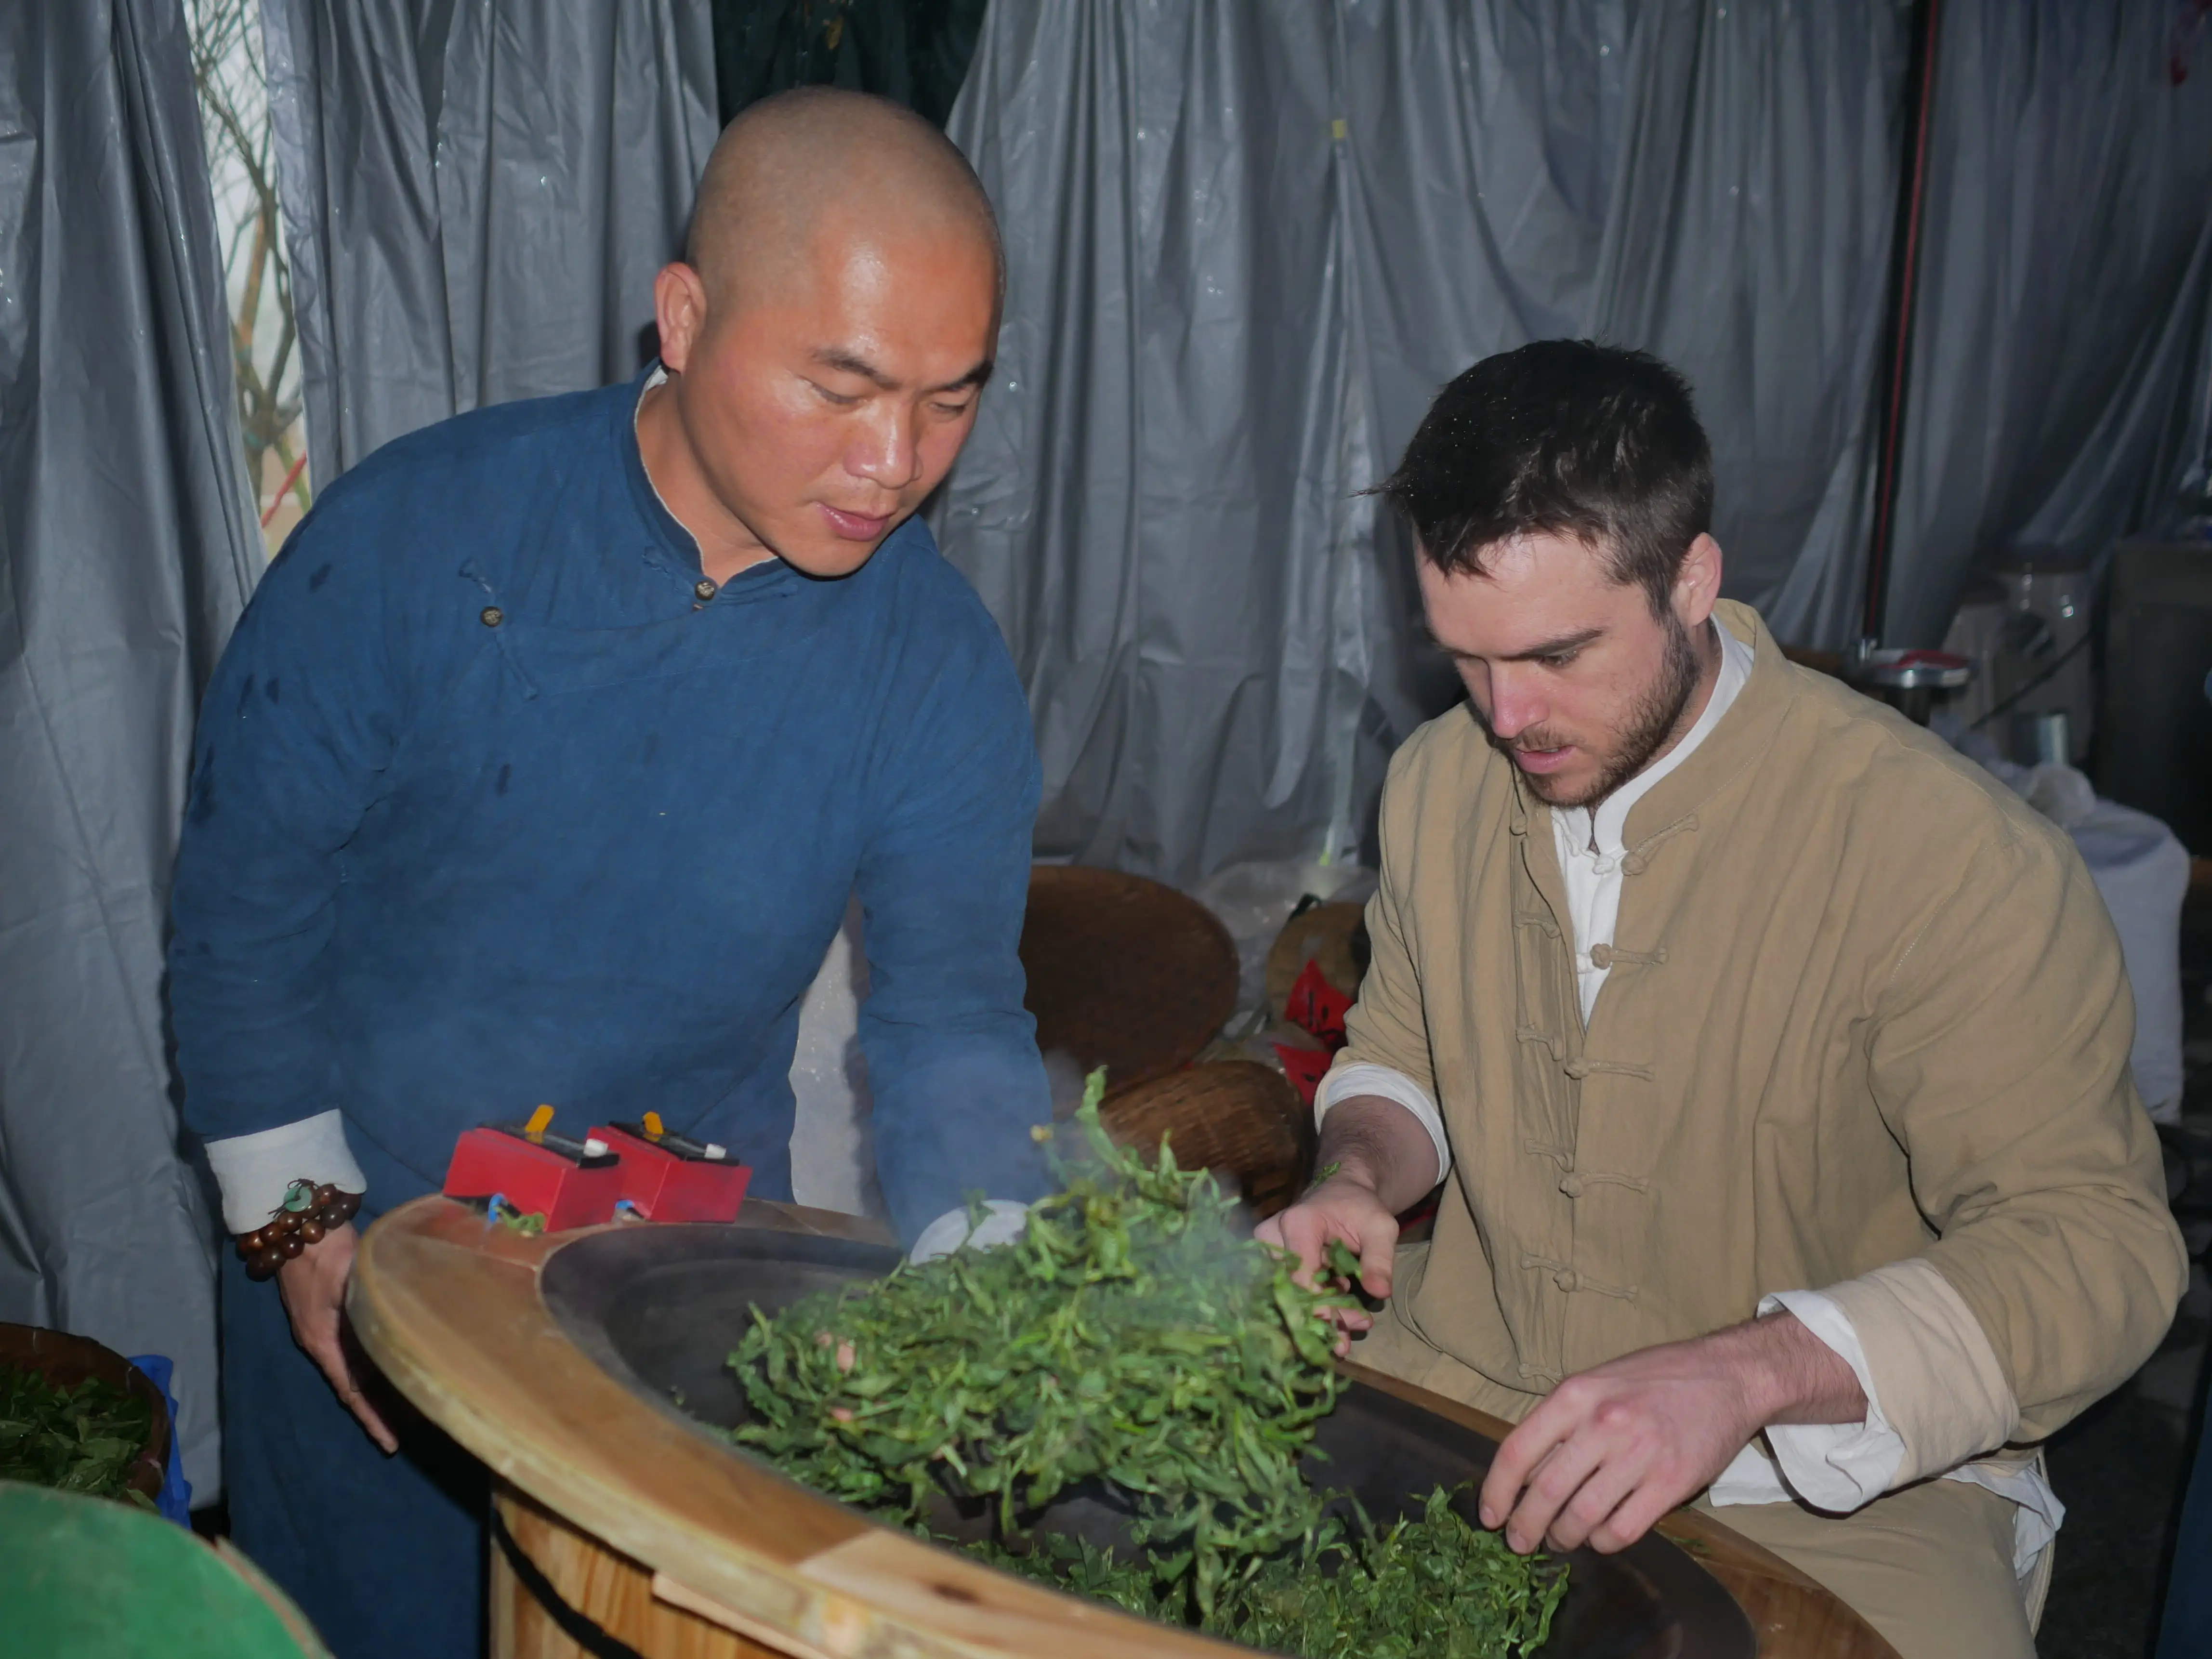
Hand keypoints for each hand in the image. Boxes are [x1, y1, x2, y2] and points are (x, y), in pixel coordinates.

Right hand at [275, 1222, 396, 1453]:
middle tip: (412, 1428)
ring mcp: (322, 1327)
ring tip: (409, 1405)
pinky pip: (352, 1349)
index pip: (351, 1390)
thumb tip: (394, 1330)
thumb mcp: (350, 1277)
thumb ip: (368, 1305)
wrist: (296, 1222)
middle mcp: (321, 1341)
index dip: (372, 1417)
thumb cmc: (324, 1249)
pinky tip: (389, 1365)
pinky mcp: (327, 1312)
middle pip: (354, 1383)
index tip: (391, 1443)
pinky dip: (371, 1363)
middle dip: (380, 1407)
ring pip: (355, 1367)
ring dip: (378, 1386)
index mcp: (322, 1339)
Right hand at [1254, 1167, 1400, 1342]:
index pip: (1302, 1277)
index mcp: (1297, 1223)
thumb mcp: (1380, 1227)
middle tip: (1347, 1342)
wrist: (1341, 1192)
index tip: (1351, 1324)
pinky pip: (1287, 1291)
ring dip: (1316, 1318)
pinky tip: (1336, 1321)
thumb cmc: (1359, 1207)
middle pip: (1292, 1291)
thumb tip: (1380, 1292)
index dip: (1322, 1307)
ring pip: (1287, 1295)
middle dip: (1320, 1319)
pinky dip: (1312, 1308)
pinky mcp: (1270, 1261)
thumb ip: (1379, 1259)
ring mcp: (1268, 1249)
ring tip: (1346, 1336)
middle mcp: (1272, 1237)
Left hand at [1478, 1313, 1863, 1555]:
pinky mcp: (1672, 1483)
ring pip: (1582, 1517)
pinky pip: (1622, 1530)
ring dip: (1564, 1538)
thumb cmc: (1656, 1379)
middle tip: (1520, 1542)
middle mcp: (1602, 1423)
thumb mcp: (1597, 1382)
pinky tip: (1600, 1537)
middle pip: (1545, 1492)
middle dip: (1526, 1526)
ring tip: (1561, 1540)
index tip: (1489, 1516)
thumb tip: (1525, 1472)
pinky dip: (1603, 1542)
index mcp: (1575, 1394)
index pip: (1517, 1451)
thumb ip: (1562, 1421)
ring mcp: (1639, 1454)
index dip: (1496, 1491)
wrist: (1727, 1375)